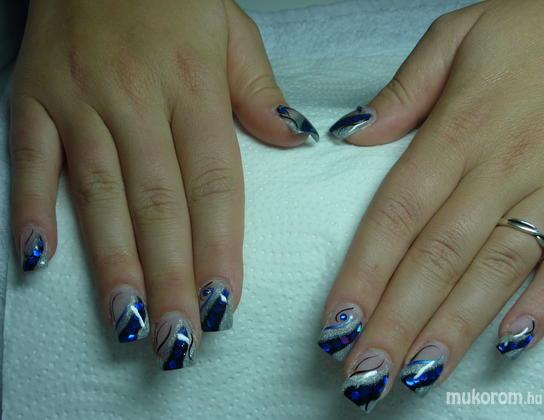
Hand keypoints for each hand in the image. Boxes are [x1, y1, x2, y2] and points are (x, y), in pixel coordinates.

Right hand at [10, 0, 317, 368]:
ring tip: (128, 321)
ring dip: (112, 262)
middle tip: (179, 338)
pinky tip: (38, 261)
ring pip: (100, 195)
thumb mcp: (234, 33)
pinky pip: (30, 161)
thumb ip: (260, 94)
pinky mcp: (33, 99)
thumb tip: (295, 142)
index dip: (219, 247)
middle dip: (170, 276)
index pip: (214, 183)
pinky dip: (32, 210)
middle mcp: (136, 102)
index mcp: (193, 89)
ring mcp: (79, 102)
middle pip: (158, 204)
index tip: (225, 303)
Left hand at [320, 0, 543, 410]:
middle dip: (398, 322)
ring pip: (496, 269)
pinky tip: (510, 343)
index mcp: (459, 131)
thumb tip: (350, 135)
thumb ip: (403, 92)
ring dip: (455, 327)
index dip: (363, 275)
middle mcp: (501, 168)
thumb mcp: (457, 37)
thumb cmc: (531, 26)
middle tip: (365, 378)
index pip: (396, 216)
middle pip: (438, 257)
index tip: (336, 326)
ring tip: (417, 376)